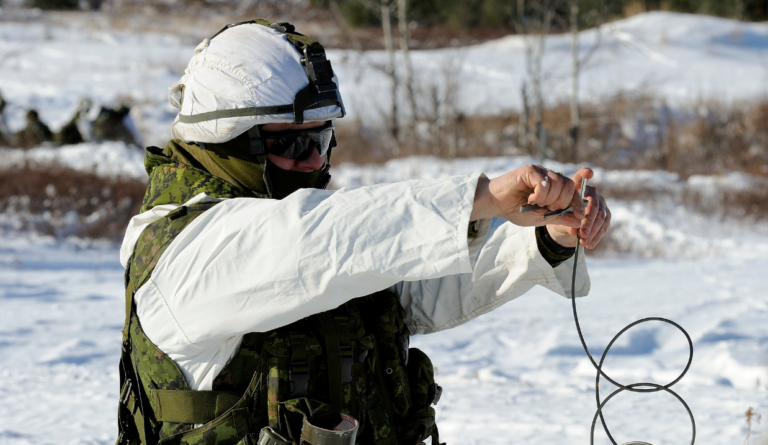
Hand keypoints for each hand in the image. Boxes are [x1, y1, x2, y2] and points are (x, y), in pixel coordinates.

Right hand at [471, 164, 585, 228]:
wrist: (495, 204)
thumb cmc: (516, 210)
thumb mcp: (541, 218)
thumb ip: (560, 218)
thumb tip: (580, 222)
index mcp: (553, 186)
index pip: (573, 190)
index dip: (578, 202)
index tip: (580, 215)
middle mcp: (549, 175)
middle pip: (569, 185)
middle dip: (562, 202)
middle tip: (548, 208)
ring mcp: (540, 171)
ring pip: (557, 184)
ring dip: (549, 199)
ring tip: (537, 204)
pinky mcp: (530, 170)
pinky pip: (544, 182)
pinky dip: (540, 195)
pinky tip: (531, 199)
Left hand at [545, 169, 610, 248]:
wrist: (566, 227)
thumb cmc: (561, 216)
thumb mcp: (558, 216)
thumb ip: (566, 220)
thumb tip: (574, 229)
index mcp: (579, 189)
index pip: (582, 180)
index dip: (584, 175)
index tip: (588, 173)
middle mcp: (593, 194)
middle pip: (594, 206)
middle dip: (588, 222)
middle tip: (581, 234)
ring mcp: (602, 204)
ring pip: (601, 218)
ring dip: (592, 231)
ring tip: (583, 242)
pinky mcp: (606, 216)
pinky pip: (604, 226)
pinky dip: (596, 236)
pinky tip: (589, 244)